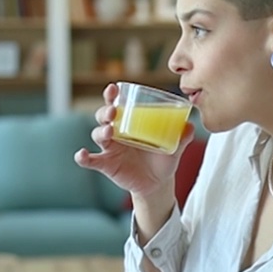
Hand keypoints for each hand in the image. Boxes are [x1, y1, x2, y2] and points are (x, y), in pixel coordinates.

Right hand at [74, 84, 194, 198]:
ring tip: (109, 131)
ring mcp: (110, 148)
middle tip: (113, 111)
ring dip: (100, 131)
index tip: (113, 88)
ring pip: (98, 135)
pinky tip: (81, 155)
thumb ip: (182, 136)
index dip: (112, 95)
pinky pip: (91, 161)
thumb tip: (190, 126)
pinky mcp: (106, 164)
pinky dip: (83, 157)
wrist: (158, 183)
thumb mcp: (174, 147)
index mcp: (130, 122)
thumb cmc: (163, 158)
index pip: (117, 104)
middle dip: (105, 111)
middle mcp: (116, 132)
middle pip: (103, 117)